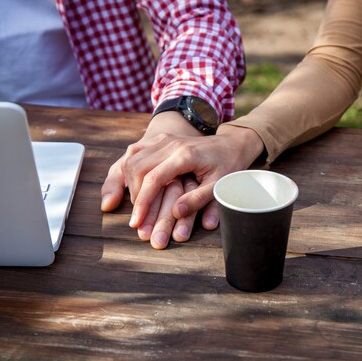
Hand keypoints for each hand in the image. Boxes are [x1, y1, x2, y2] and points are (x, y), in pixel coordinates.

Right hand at [122, 123, 264, 231]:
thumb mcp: (219, 185)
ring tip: (136, 204)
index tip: (136, 221)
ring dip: (129, 182)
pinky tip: (134, 186)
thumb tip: (176, 213)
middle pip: (138, 167)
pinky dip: (131, 169)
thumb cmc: (228, 166)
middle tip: (136, 216)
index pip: (154, 178)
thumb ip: (198, 199)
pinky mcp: (161, 139)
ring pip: (133, 158)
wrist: (232, 143)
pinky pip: (137, 152)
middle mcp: (171, 143)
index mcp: (185, 155)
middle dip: (133, 194)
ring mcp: (164, 139)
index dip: (142, 201)